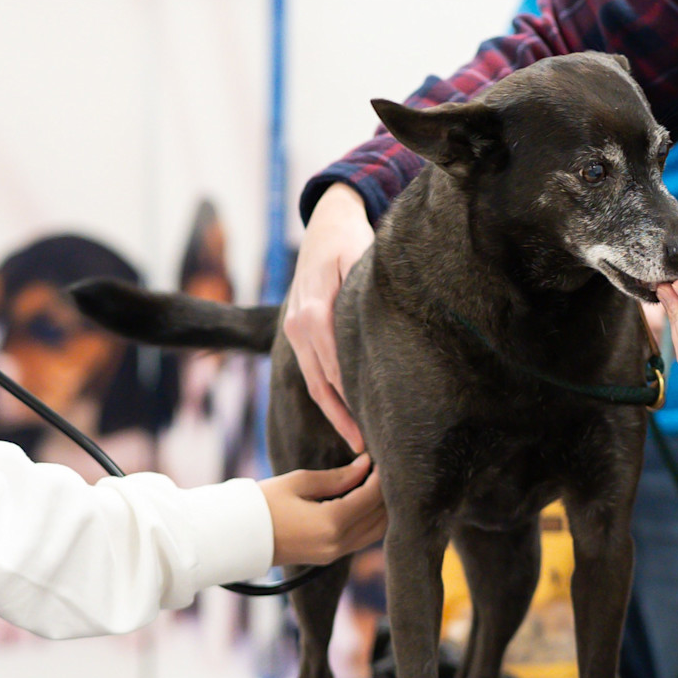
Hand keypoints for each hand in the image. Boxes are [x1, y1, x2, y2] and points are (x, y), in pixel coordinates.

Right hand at [258, 452, 385, 564]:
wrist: (238, 536)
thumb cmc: (264, 503)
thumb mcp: (299, 482)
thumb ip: (337, 477)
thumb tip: (365, 466)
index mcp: (332, 522)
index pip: (372, 496)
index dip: (380, 475)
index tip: (379, 456)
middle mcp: (339, 542)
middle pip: (381, 516)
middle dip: (385, 491)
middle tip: (379, 468)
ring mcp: (336, 553)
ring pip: (376, 530)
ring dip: (380, 507)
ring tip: (372, 482)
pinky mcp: (331, 557)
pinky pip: (363, 538)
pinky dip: (370, 519)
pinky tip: (362, 500)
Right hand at [282, 185, 373, 448]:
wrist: (325, 225)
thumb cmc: (350, 241)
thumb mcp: (362, 258)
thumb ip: (366, 293)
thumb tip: (382, 328)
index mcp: (314, 314)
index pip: (335, 370)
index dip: (355, 403)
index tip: (376, 430)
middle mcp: (299, 328)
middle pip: (323, 385)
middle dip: (346, 419)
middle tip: (372, 452)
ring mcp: (295, 333)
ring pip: (316, 384)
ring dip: (337, 415)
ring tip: (361, 445)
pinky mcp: (299, 335)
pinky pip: (315, 372)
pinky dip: (330, 398)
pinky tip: (349, 417)